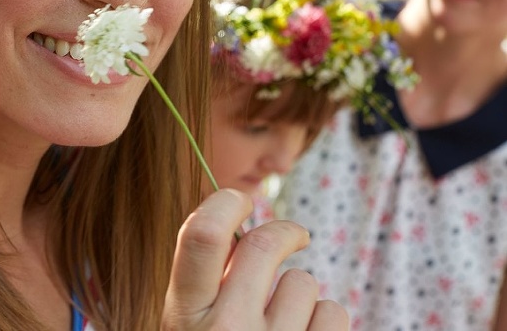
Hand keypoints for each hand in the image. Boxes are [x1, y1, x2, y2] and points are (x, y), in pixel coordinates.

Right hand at [162, 189, 347, 329]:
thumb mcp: (187, 325)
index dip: (225, 203)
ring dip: (299, 291)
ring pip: (302, 282)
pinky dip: (323, 319)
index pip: (203, 235)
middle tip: (294, 235)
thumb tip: (234, 222)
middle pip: (264, 244)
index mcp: (185, 316)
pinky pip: (333, 313)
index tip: (240, 201)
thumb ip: (203, 281)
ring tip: (284, 319)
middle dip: (284, 231)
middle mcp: (227, 330)